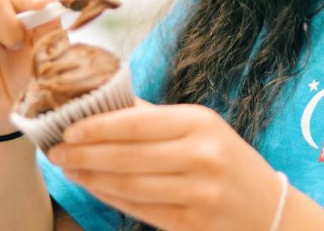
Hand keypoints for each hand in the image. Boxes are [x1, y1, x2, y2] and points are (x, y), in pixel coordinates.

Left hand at [47, 100, 283, 230]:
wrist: (268, 208)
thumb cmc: (227, 160)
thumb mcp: (202, 128)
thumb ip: (155, 118)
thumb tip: (105, 105)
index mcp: (201, 122)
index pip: (136, 123)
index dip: (97, 127)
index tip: (68, 128)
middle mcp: (201, 155)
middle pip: (127, 155)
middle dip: (85, 153)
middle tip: (55, 151)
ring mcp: (197, 192)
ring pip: (128, 185)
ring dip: (91, 178)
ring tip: (69, 168)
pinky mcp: (190, 222)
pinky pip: (138, 209)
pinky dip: (110, 198)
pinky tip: (94, 188)